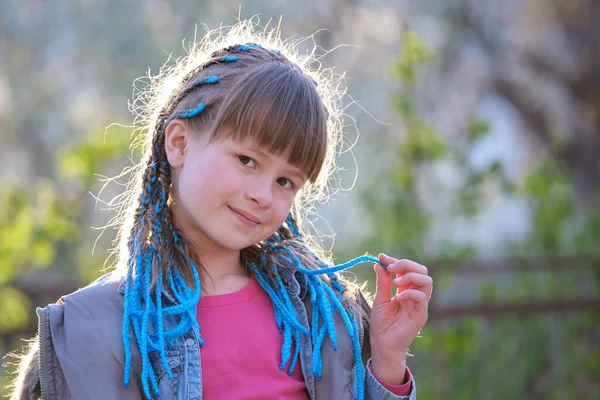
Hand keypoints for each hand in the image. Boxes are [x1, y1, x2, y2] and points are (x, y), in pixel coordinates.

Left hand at [369, 253, 431, 383]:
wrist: (383, 345)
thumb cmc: (382, 325)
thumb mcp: (380, 299)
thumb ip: (383, 282)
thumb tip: (379, 263)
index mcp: (406, 290)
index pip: (407, 269)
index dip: (396, 261)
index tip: (382, 258)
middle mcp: (415, 295)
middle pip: (422, 270)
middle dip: (406, 264)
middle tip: (390, 268)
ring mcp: (420, 304)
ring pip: (426, 281)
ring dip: (410, 276)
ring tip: (395, 282)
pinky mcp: (421, 314)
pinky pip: (422, 297)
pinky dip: (409, 293)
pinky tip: (397, 298)